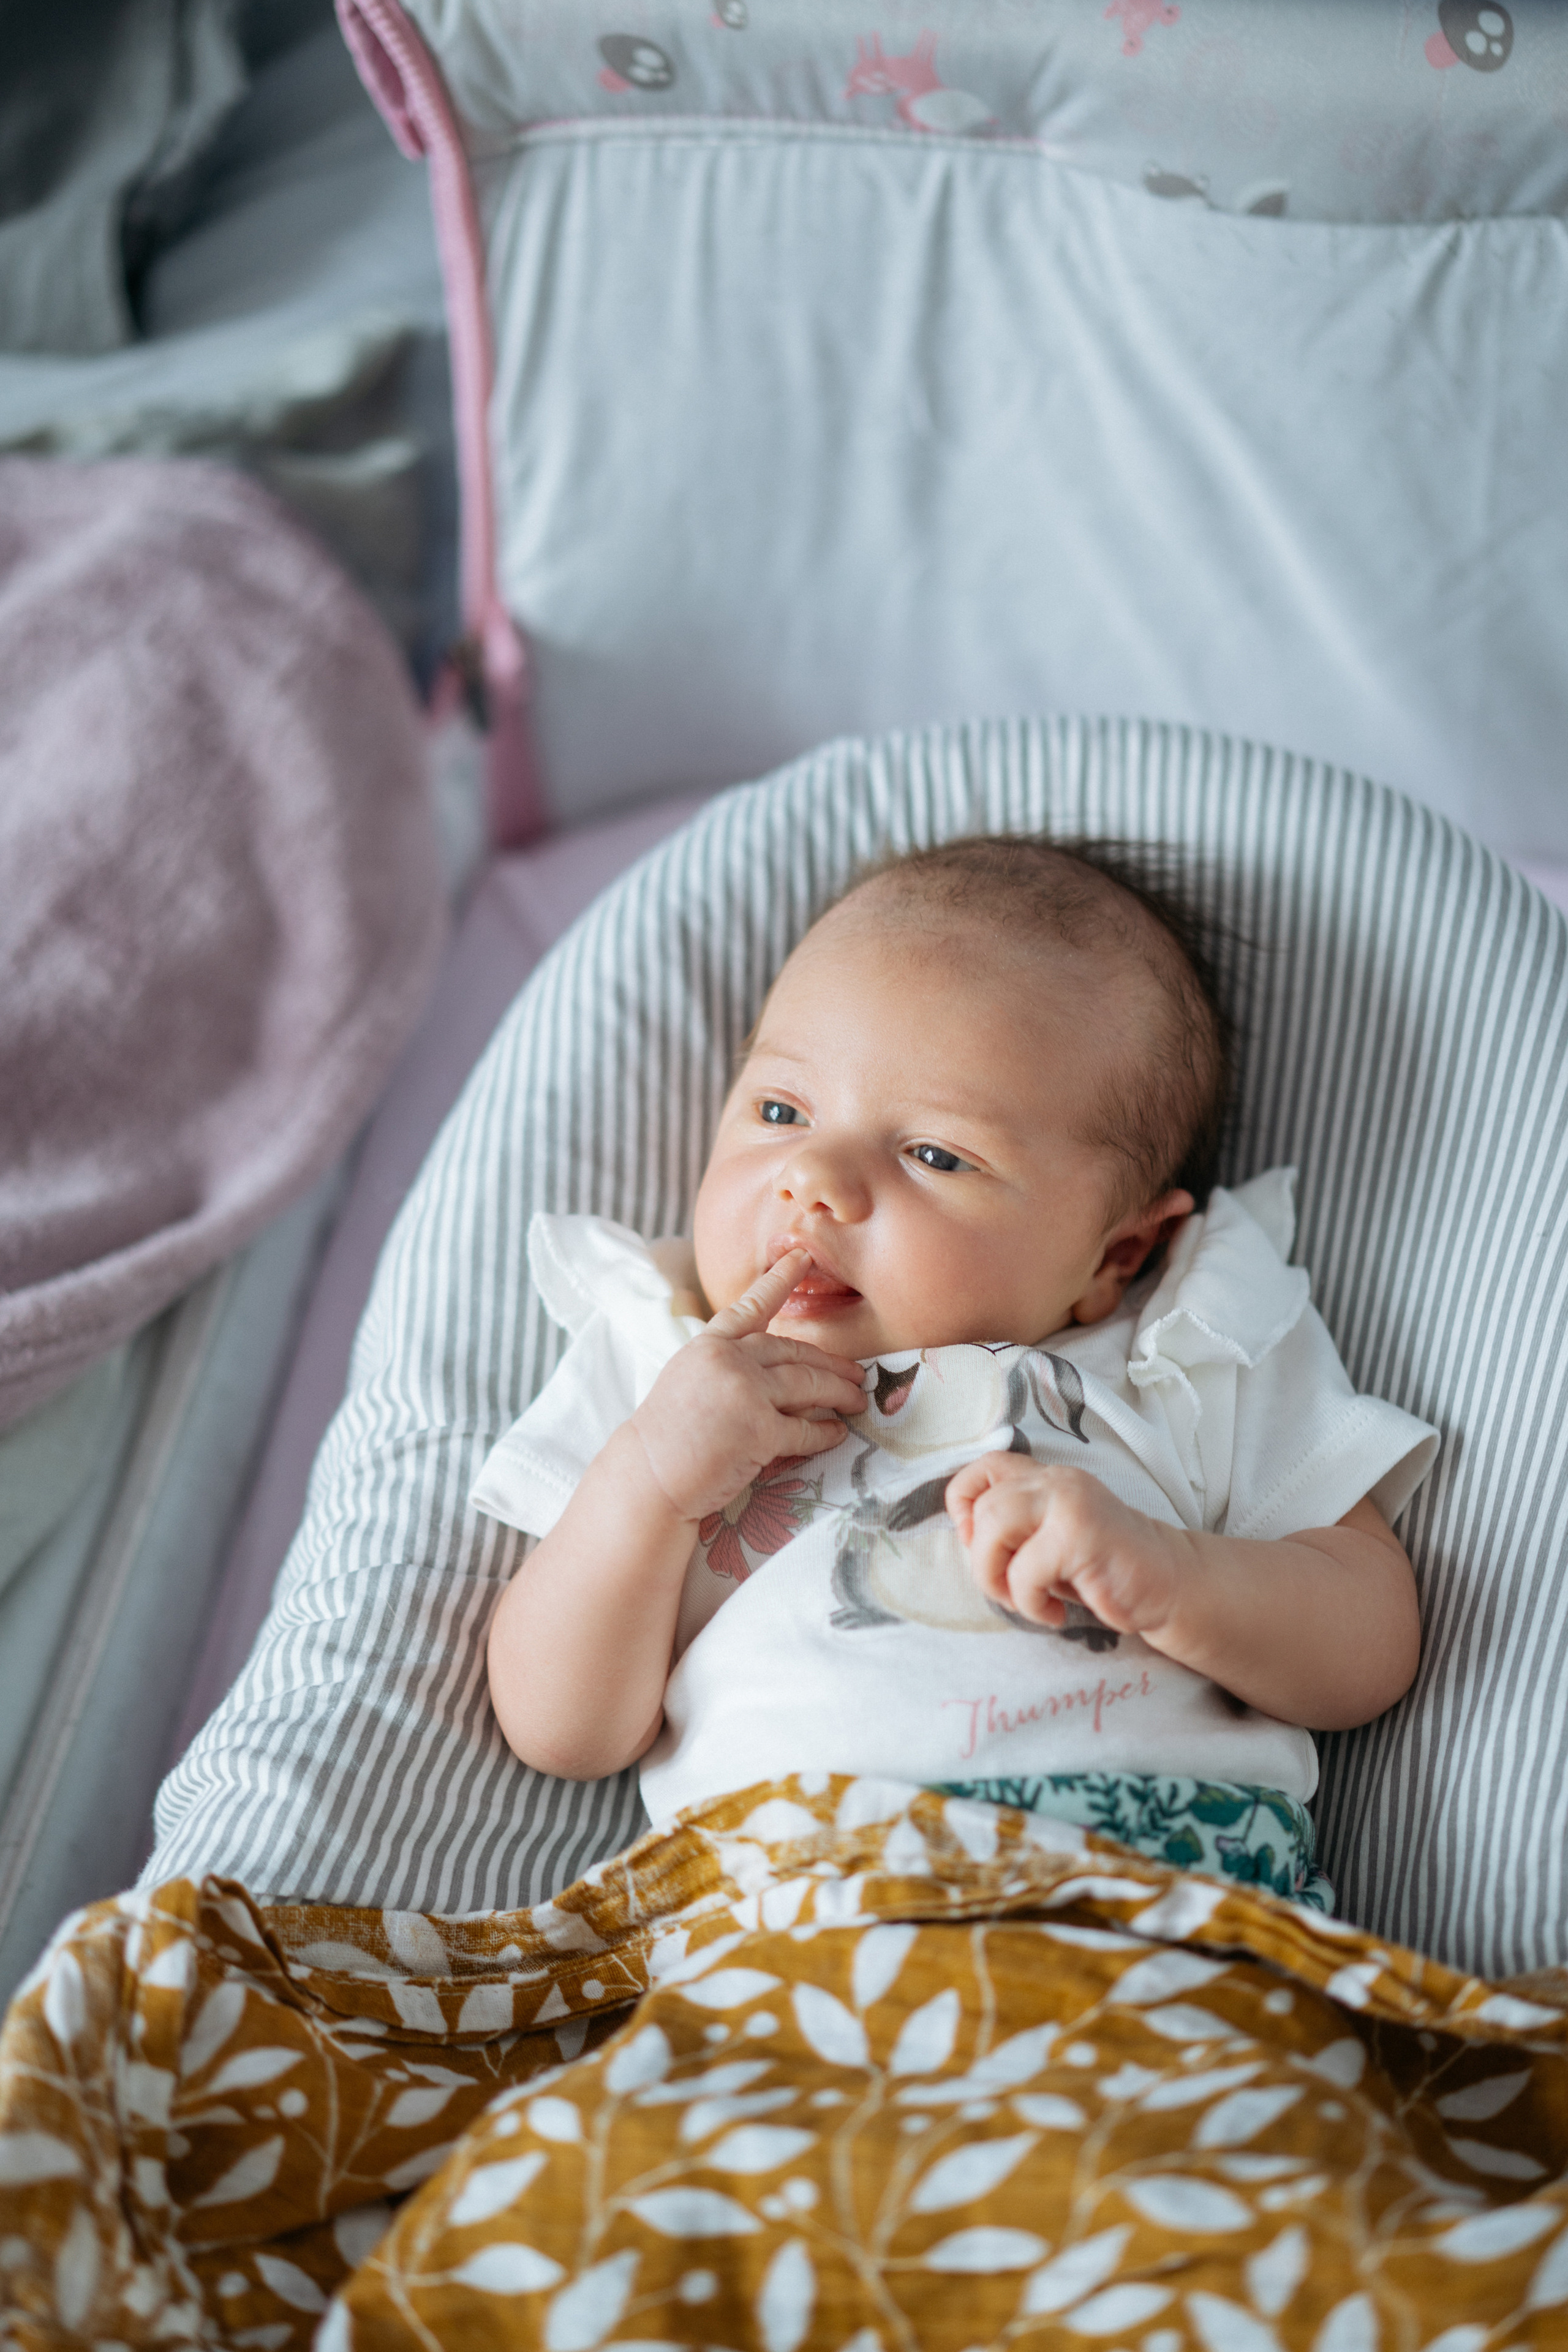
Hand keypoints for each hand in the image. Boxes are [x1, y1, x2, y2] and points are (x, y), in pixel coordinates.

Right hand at [630, 1250, 866, 1521]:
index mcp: (708, 1346)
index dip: (780, 1281)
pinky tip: (838, 1433)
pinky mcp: (758, 1430)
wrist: (647, 1478)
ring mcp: (744, 1392)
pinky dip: (826, 1433)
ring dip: (839, 1393)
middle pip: (794, 1351)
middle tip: (856, 1373)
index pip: (750, 1307)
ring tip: (857, 1399)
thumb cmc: (665, 1439)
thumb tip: (771, 1368)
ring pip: (808, 1384)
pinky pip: (805, 1428)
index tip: (803, 1257)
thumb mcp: (688, 1382)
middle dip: (831, 1362)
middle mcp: (728, 1360)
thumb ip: (725, 1366)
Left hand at [944, 1453, 1189, 1638]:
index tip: (977, 1543)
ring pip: (994, 1529)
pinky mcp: (1079, 1535)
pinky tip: (1056, 1614)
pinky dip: (1030, 1604)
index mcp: (1047, 1479)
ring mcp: (1069, 1504)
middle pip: (984, 1508)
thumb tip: (966, 1538)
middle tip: (1008, 1592)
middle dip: (982, 1561)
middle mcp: (1056, 1482)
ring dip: (997, 1579)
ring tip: (1026, 1602)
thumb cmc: (1100, 1571)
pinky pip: (1024, 1572)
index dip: (964, 1502)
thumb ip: (1015, 1529)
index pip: (988, 1465)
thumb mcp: (1049, 1542)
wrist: (1168, 1585)